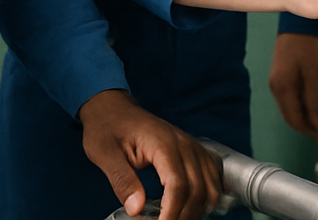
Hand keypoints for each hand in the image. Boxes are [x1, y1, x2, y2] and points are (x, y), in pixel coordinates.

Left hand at [79, 89, 221, 219]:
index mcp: (163, 144)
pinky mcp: (194, 151)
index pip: (178, 185)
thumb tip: (136, 209)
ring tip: (177, 219)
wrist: (113, 108)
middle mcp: (185, 144)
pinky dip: (207, 196)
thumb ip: (122, 181)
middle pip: (198, 189)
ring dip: (197, 209)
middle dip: (184, 216)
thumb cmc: (107, 128)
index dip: (172, 213)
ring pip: (209, 186)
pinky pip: (212, 176)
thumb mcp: (105, 154)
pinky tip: (193, 207)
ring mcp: (192, 147)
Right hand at [267, 33, 317, 141]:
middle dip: (308, 129)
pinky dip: (300, 110)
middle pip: (291, 118)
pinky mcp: (279, 79)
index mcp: (283, 86)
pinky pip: (289, 102)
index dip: (311, 131)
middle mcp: (276, 87)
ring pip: (290, 111)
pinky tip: (313, 110)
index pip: (295, 119)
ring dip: (304, 121)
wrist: (297, 23)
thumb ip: (314, 97)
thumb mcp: (313, 70)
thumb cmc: (307, 43)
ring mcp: (276, 83)